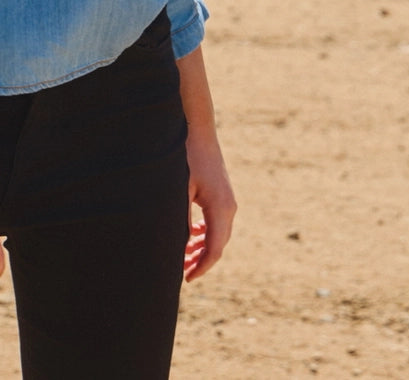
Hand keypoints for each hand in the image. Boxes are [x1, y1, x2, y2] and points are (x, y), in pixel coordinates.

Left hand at [183, 129, 236, 281]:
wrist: (198, 129)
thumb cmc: (187, 157)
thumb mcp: (180, 190)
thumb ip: (181, 220)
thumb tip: (180, 247)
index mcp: (220, 209)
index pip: (214, 250)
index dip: (201, 268)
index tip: (187, 279)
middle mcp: (229, 207)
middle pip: (218, 245)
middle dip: (201, 261)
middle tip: (182, 273)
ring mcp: (228, 200)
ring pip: (218, 234)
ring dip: (203, 248)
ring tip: (185, 259)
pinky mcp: (222, 194)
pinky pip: (218, 222)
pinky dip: (206, 233)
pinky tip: (192, 236)